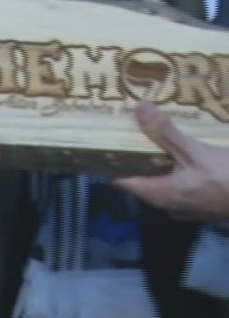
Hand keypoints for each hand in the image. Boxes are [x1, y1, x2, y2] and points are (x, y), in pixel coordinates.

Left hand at [114, 102, 228, 219]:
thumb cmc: (228, 177)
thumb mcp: (196, 152)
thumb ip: (165, 132)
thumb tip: (138, 109)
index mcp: (160, 195)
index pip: (120, 181)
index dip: (109, 161)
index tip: (102, 139)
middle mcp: (168, 206)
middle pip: (140, 179)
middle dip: (134, 155)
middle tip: (126, 129)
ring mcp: (185, 208)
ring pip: (160, 182)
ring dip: (155, 161)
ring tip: (148, 135)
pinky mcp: (201, 205)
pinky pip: (177, 185)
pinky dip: (173, 168)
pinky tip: (178, 151)